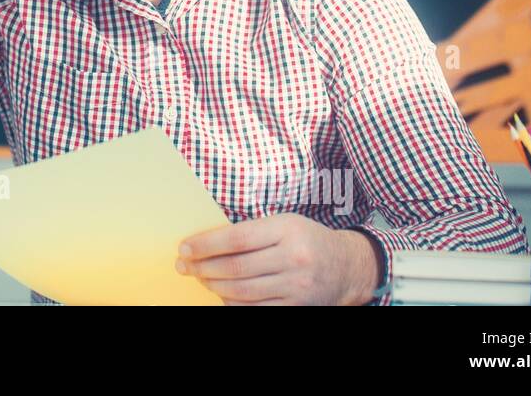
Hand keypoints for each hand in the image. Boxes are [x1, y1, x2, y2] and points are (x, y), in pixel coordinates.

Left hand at [176, 214, 382, 304]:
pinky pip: (255, 308)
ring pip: (242, 291)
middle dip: (203, 268)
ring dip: (213, 286)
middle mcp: (294, 258)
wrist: (347, 266)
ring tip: (200, 279)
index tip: (184, 248)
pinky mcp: (296, 306)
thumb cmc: (306, 239)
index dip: (205, 244)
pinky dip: (232, 302)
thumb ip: (251, 231)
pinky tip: (221, 294)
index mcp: (287, 229)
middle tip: (184, 266)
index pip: (236, 239)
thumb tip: (206, 243)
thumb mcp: (284, 223)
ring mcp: (296, 286)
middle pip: (236, 267)